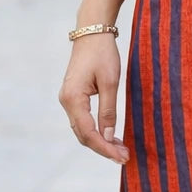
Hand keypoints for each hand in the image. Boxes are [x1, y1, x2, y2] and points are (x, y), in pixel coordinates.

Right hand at [58, 37, 129, 163]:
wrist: (92, 33)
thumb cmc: (103, 54)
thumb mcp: (111, 82)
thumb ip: (109, 110)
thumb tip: (109, 135)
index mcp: (73, 99)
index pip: (89, 133)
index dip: (105, 148)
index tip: (122, 157)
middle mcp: (66, 102)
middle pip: (83, 135)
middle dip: (104, 148)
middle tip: (125, 157)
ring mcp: (68, 100)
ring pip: (83, 130)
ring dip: (100, 141)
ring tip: (121, 150)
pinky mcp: (74, 97)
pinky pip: (83, 121)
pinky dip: (97, 131)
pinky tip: (111, 136)